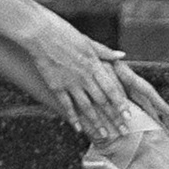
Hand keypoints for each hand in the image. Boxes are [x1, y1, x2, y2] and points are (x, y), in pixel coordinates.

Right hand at [23, 14, 136, 141]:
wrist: (38, 32)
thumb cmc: (63, 32)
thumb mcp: (87, 41)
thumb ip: (104, 51)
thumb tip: (122, 55)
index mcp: (93, 64)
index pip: (111, 88)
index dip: (121, 104)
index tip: (129, 116)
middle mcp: (84, 76)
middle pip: (102, 101)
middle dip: (114, 118)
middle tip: (123, 132)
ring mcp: (70, 82)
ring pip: (86, 107)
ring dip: (96, 123)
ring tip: (104, 136)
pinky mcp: (55, 86)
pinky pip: (66, 106)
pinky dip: (73, 118)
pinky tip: (77, 129)